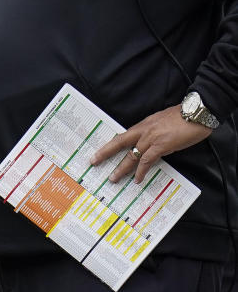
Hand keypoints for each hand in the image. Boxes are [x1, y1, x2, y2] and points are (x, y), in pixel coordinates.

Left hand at [90, 103, 213, 183]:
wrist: (197, 112)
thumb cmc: (183, 117)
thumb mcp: (162, 123)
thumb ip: (153, 133)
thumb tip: (149, 145)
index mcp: (143, 125)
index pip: (122, 136)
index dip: (109, 144)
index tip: (99, 151)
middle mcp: (143, 130)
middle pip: (119, 142)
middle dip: (105, 152)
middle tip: (93, 161)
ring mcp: (151, 138)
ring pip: (132, 155)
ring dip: (122, 168)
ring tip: (114, 178)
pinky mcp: (161, 145)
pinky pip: (147, 160)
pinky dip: (141, 171)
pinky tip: (137, 179)